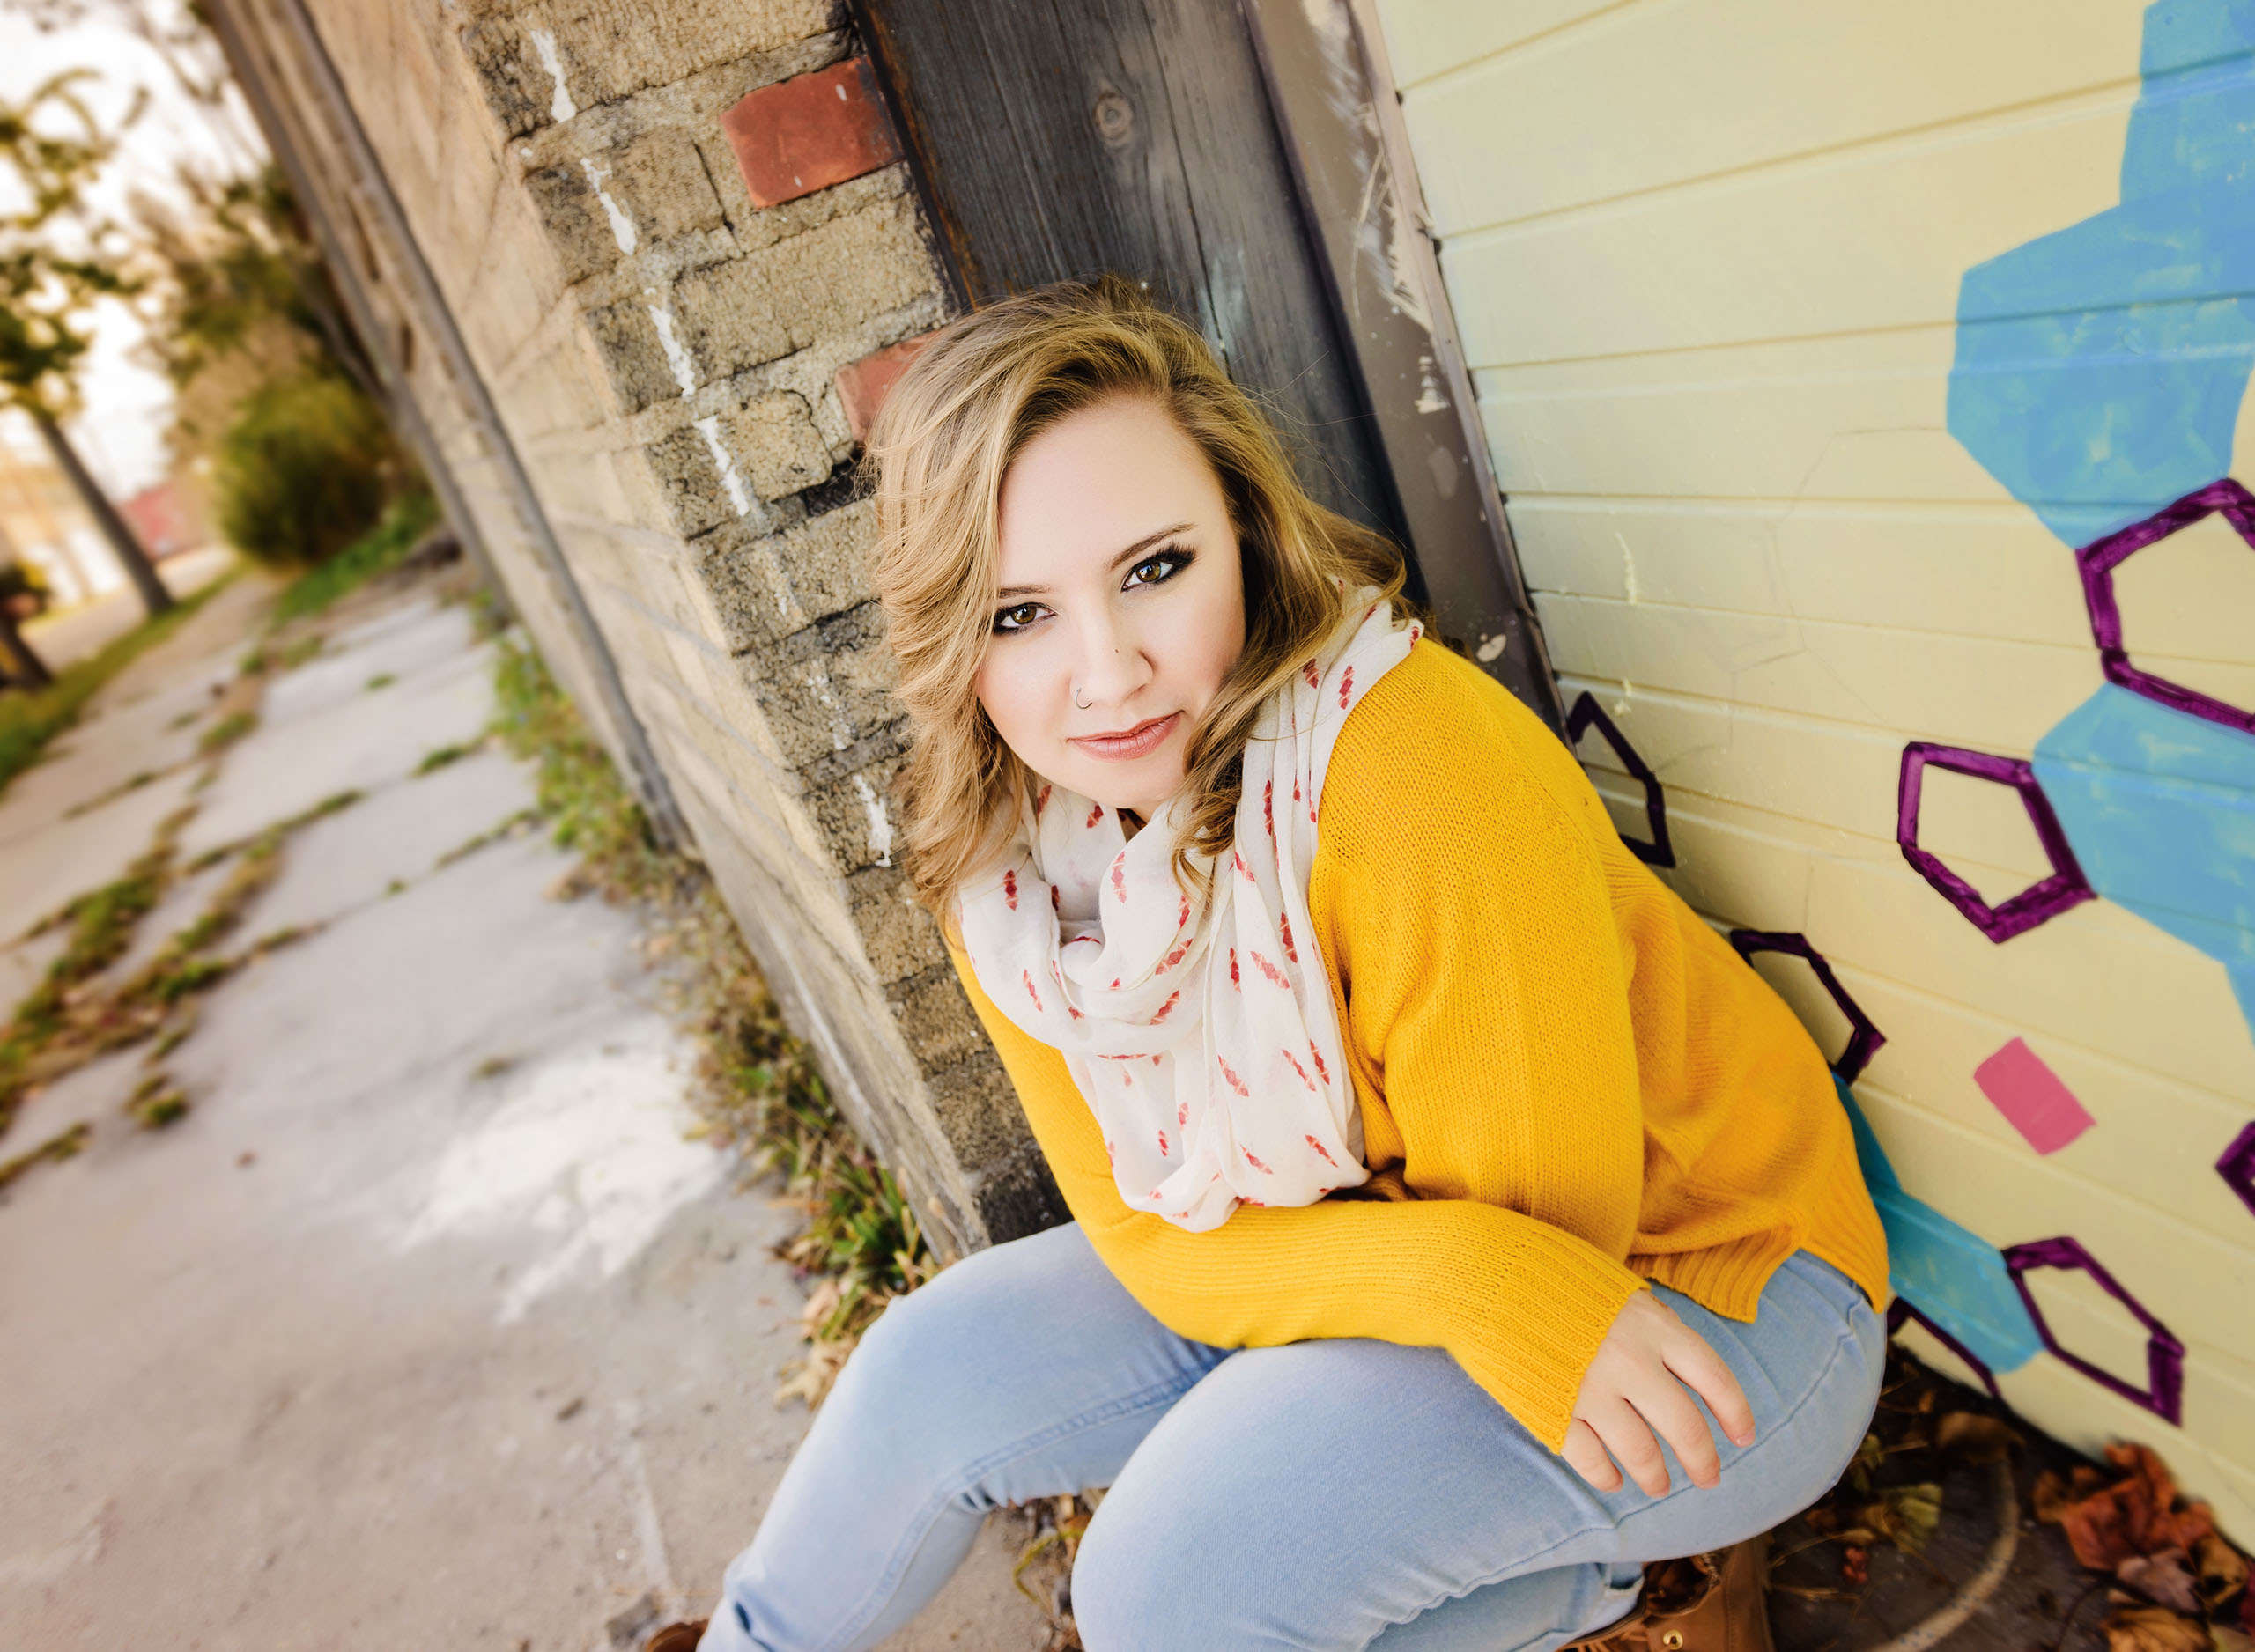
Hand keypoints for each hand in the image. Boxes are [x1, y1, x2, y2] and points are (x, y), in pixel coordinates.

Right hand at [1562, 1289, 1754, 1495]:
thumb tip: (1687, 1372)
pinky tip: (1613, 1480)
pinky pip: (1591, 1460)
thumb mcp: (1623, 1294)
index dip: (1736, 1413)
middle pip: (1685, 1427)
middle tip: (1709, 1478)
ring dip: (1656, 1477)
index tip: (1744, 1437)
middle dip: (1703, 1461)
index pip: (1714, 1378)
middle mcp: (1629, 1359)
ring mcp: (1590, 1387)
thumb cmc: (1563, 1283)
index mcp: (1652, 1326)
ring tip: (1659, 1486)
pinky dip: (1606, 1477)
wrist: (1493, 1276)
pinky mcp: (1554, 1409)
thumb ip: (1657, 1330)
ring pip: (1642, 1453)